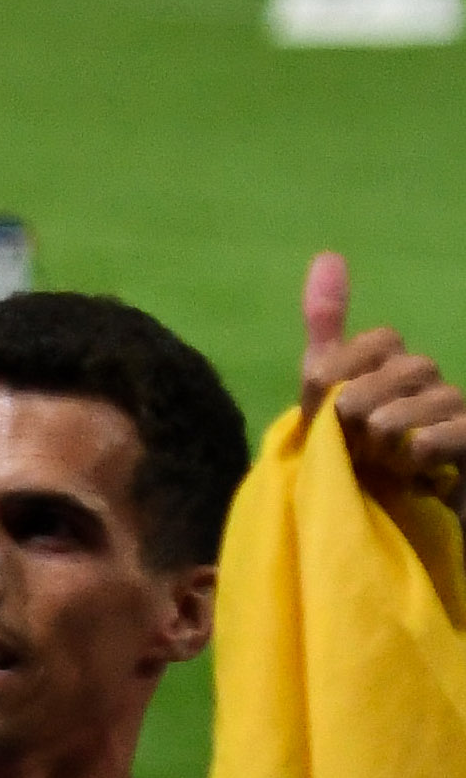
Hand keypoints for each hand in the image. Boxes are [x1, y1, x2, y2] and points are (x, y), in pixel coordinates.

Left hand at [301, 253, 465, 499]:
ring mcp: (458, 408)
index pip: (375, 340)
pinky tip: (412, 476)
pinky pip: (441, 436)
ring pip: (399, 414)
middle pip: (383, 378)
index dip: (336, 380)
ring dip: (376, 449)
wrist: (376, 523)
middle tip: (354, 451)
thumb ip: (327, 331)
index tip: (327, 415)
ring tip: (380, 469)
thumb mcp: (324, 397)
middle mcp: (432, 378)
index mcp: (397, 363)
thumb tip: (329, 254)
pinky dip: (413, 460)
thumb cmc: (352, 461)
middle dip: (352, 423)